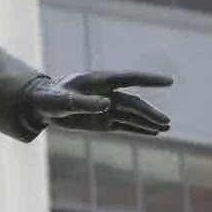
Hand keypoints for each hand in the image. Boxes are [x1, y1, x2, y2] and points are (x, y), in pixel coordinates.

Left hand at [28, 71, 172, 135]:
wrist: (42, 104)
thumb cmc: (51, 97)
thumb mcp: (63, 100)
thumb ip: (84, 102)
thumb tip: (107, 104)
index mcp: (100, 81)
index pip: (130, 78)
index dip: (150, 80)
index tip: (169, 81)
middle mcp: (107, 93)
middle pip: (133, 103)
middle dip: (149, 113)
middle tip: (166, 122)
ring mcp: (106, 107)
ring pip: (132, 115)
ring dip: (148, 121)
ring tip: (166, 128)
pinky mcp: (102, 121)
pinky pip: (124, 125)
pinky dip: (138, 129)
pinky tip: (153, 132)